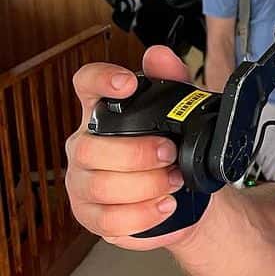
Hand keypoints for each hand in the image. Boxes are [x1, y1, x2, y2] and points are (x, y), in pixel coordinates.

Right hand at [65, 45, 195, 249]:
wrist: (189, 198)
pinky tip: (165, 205)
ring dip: (145, 185)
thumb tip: (159, 55)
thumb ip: (173, 82)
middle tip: (170, 154)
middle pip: (90, 148)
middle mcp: (85, 147)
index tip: (127, 84)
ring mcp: (84, 184)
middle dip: (136, 153)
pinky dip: (143, 214)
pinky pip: (109, 220)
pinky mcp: (93, 217)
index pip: (86, 85)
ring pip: (101, 186)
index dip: (101, 80)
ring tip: (174, 182)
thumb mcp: (182, 115)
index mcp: (102, 114)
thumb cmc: (176, 152)